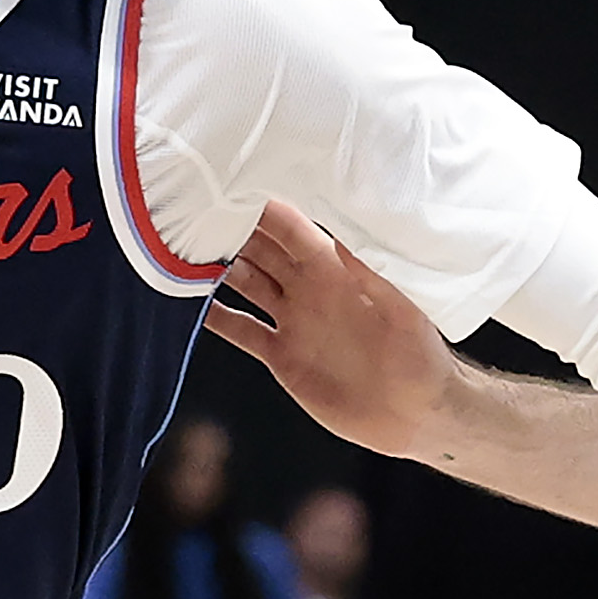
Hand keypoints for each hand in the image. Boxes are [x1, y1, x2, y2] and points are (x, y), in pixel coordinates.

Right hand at [204, 200, 452, 457]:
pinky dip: (216, 317)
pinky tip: (188, 305)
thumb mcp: (403, 311)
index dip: (261, 206)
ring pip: (245, 282)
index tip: (227, 185)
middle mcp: (310, 289)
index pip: (292, 228)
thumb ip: (372, 276)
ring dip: (215, 267)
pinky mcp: (283, 355)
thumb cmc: (420, 357)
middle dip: (228, 228)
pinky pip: (242, 330)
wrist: (417, 414)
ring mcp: (294, 321)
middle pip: (260, 248)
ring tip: (176, 249)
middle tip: (188, 210)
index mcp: (337, 271)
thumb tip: (339, 238)